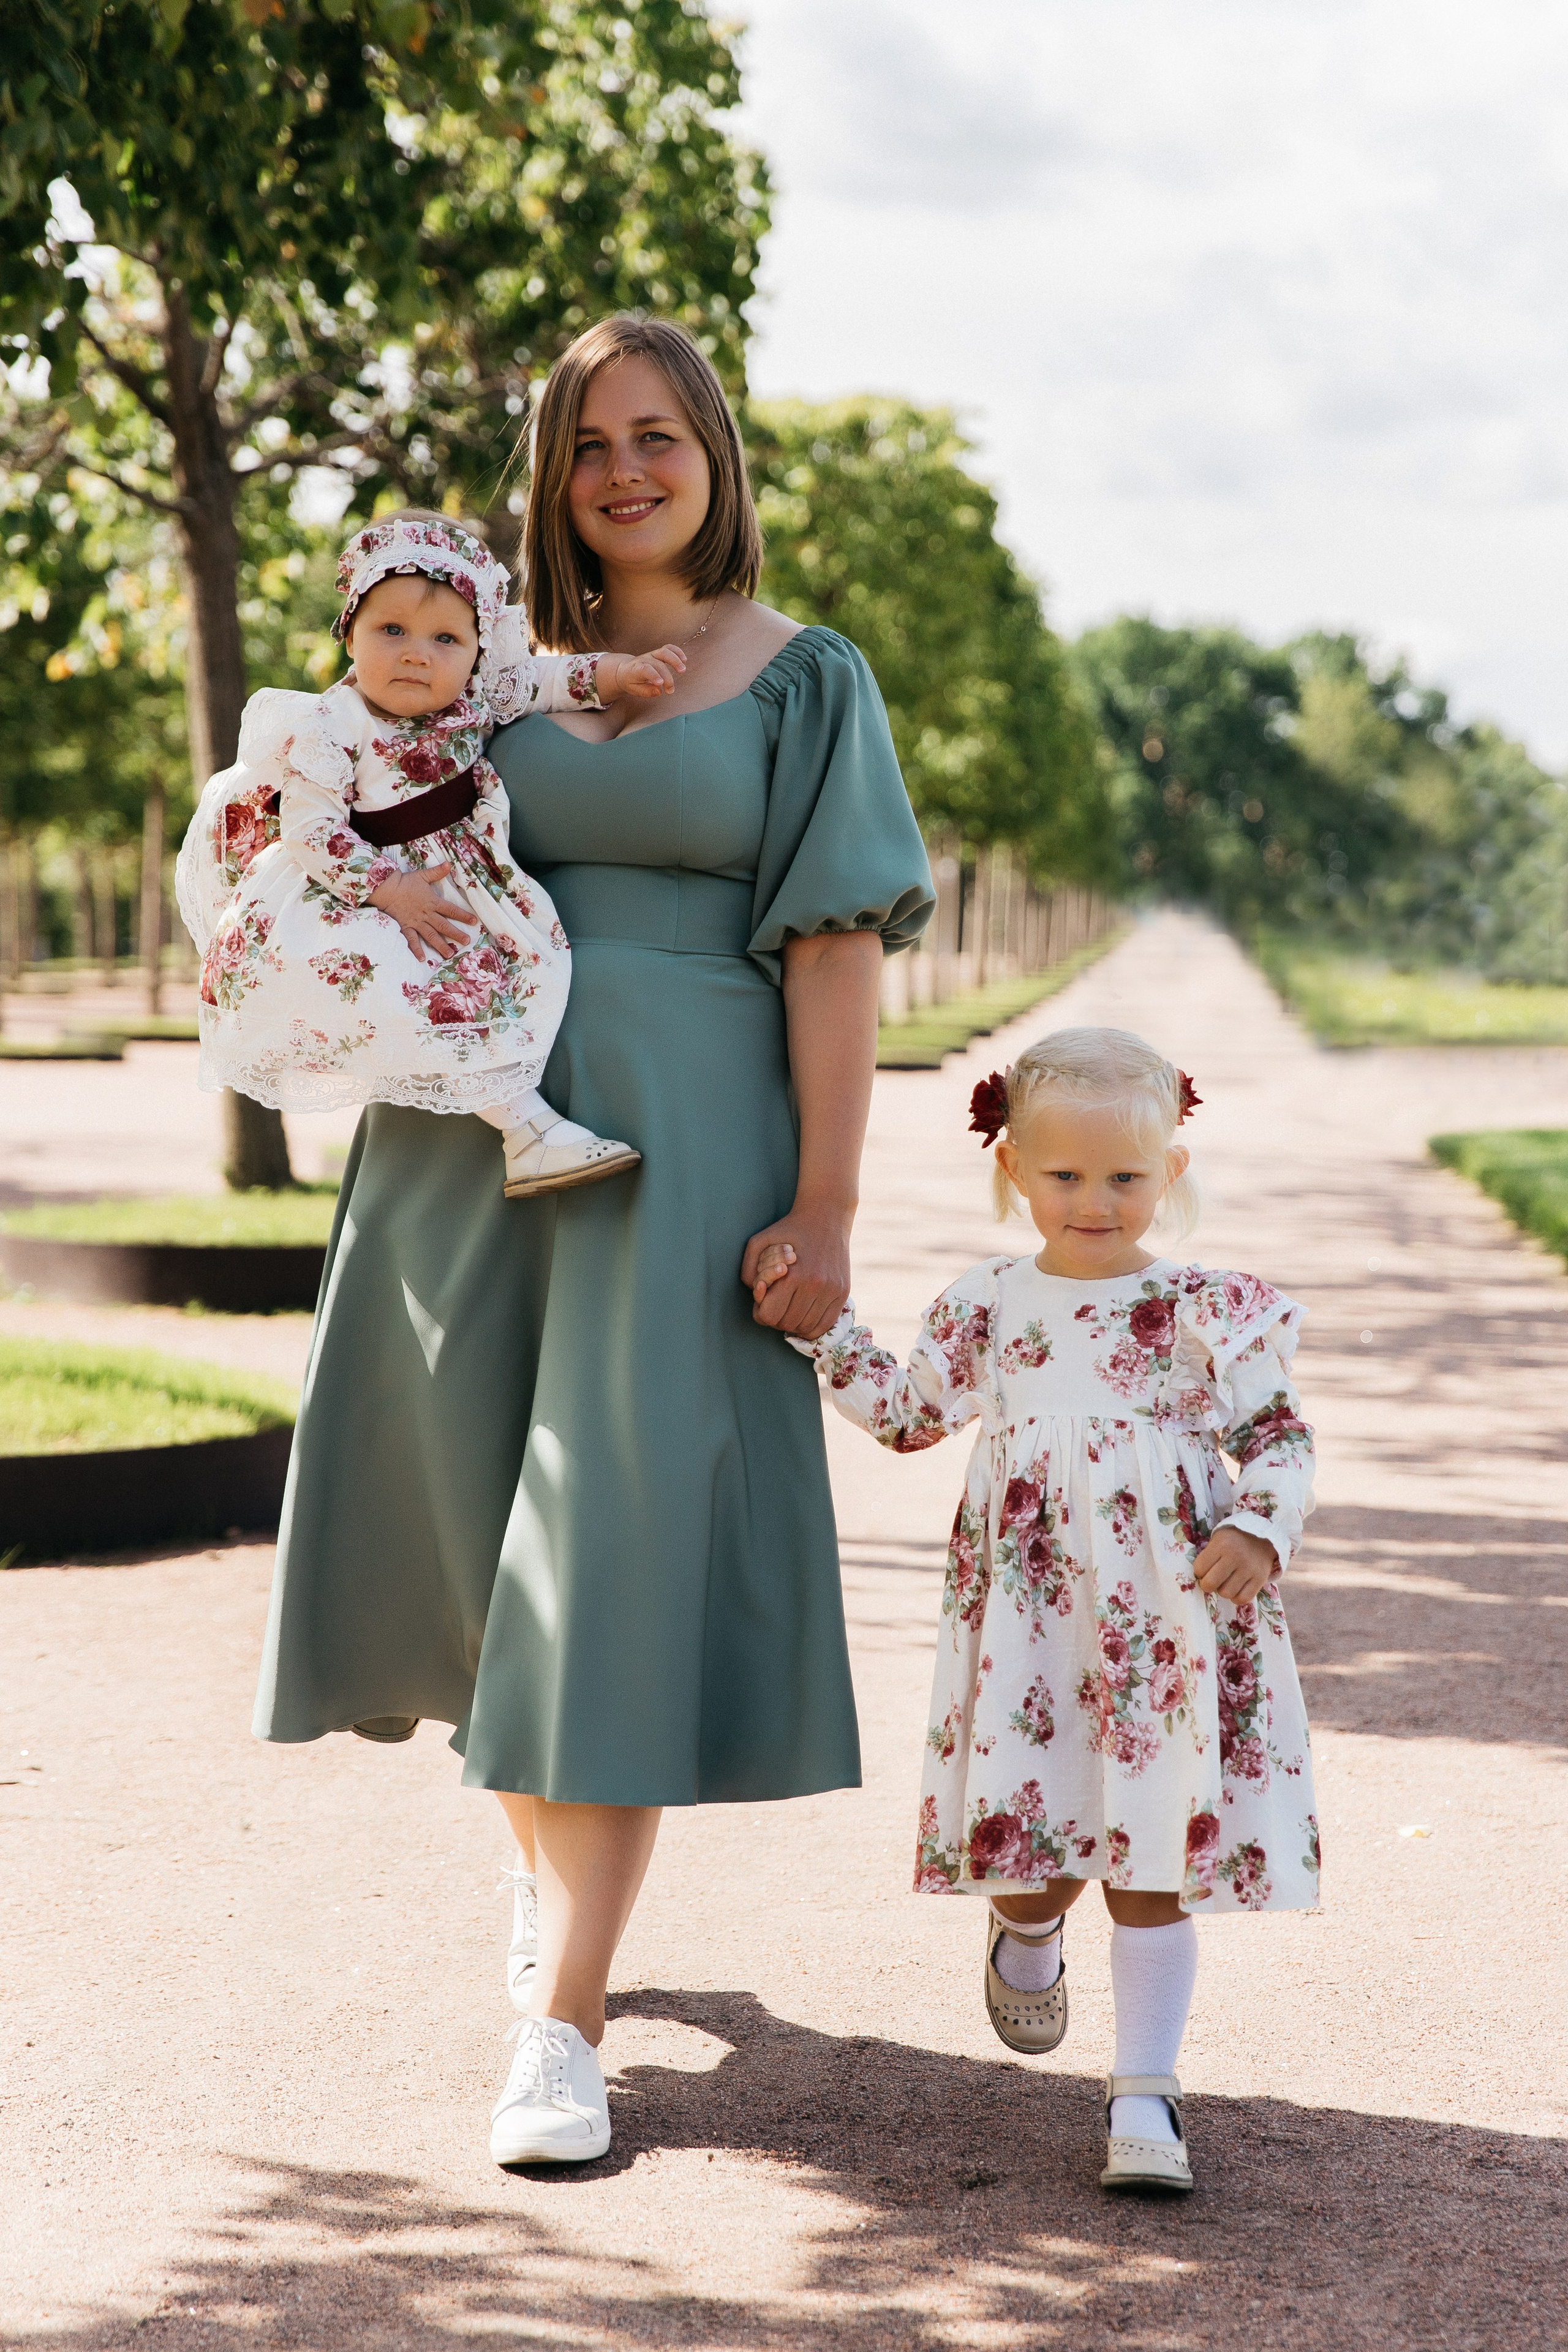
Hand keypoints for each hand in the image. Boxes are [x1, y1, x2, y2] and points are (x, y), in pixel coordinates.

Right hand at [367, 863, 476, 963]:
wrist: (387, 888)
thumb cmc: (405, 882)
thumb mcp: (422, 875)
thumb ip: (437, 872)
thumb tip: (449, 863)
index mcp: (432, 902)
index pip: (451, 910)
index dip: (463, 915)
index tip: (474, 921)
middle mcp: (426, 914)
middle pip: (444, 926)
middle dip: (456, 934)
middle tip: (467, 942)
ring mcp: (416, 922)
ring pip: (431, 935)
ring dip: (440, 945)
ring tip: (450, 954)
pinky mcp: (405, 927)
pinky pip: (411, 940)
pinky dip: (416, 949)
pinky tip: (422, 959)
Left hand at [602, 645, 686, 700]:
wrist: (625, 670)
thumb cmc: (630, 681)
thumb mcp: (634, 690)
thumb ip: (646, 691)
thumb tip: (659, 691)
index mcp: (636, 669)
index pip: (646, 669)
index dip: (654, 675)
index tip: (661, 684)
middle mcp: (644, 659)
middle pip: (658, 664)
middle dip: (667, 678)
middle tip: (670, 690)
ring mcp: (652, 655)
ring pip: (664, 652)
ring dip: (675, 660)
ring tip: (683, 670)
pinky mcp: (658, 653)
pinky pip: (669, 648)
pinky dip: (677, 652)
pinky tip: (684, 660)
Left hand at [741, 1204, 850, 1339]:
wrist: (825, 1216)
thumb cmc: (787, 1230)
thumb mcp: (758, 1242)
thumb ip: (749, 1271)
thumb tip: (757, 1299)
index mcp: (792, 1275)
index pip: (769, 1316)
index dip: (761, 1312)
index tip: (763, 1302)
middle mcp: (814, 1285)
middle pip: (787, 1324)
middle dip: (777, 1318)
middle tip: (777, 1304)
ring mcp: (832, 1290)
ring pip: (806, 1328)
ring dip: (794, 1323)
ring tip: (790, 1308)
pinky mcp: (843, 1292)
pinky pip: (826, 1324)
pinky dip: (812, 1326)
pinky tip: (805, 1314)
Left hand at [1194, 1524, 1277, 1604]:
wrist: (1262, 1540)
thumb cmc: (1234, 1542)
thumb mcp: (1218, 1540)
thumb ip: (1207, 1556)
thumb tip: (1198, 1579)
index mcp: (1221, 1544)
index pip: (1199, 1569)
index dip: (1199, 1572)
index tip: (1205, 1569)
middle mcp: (1235, 1556)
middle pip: (1211, 1583)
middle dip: (1208, 1585)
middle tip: (1213, 1580)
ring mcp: (1249, 1568)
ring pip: (1226, 1593)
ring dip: (1223, 1591)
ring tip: (1227, 1582)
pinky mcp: (1260, 1579)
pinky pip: (1243, 1598)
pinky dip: (1237, 1598)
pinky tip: (1237, 1589)